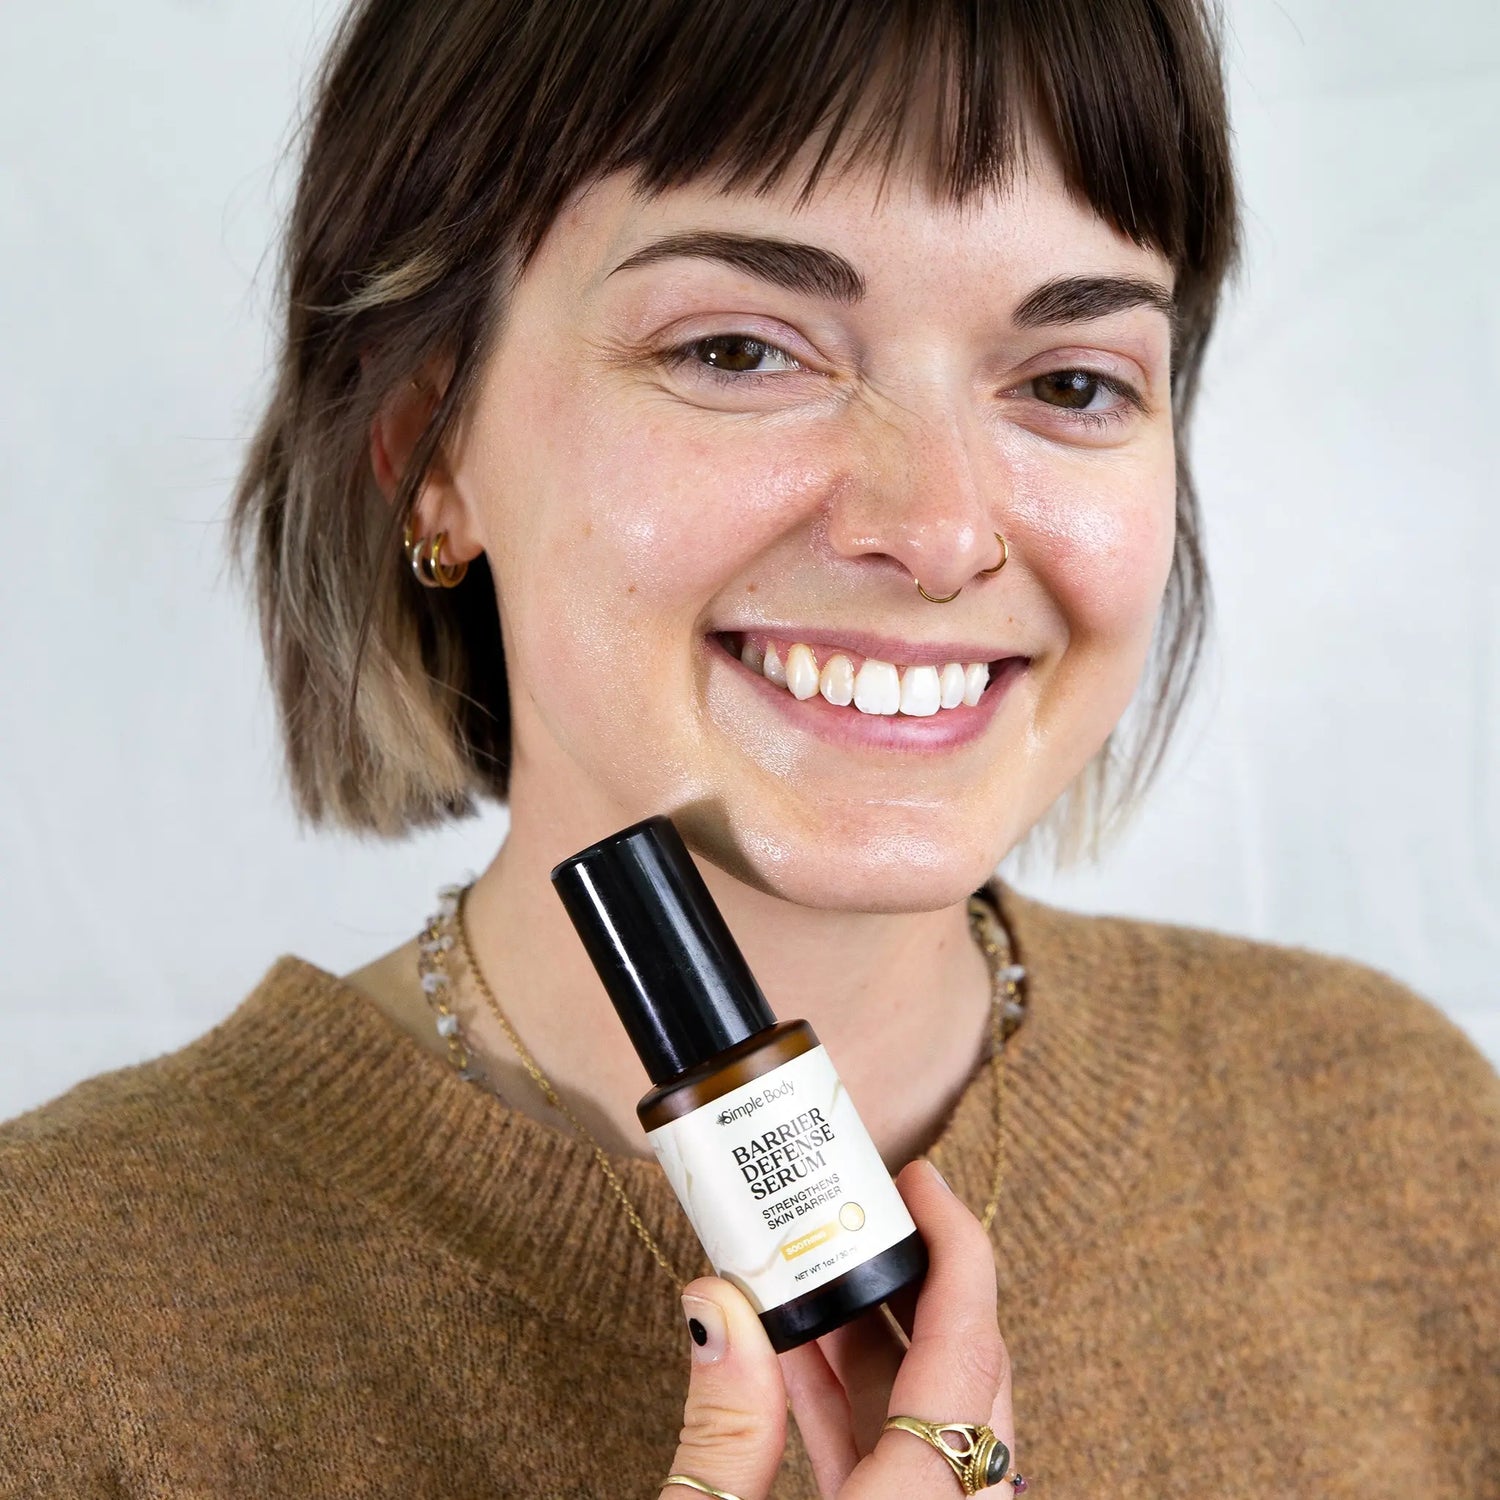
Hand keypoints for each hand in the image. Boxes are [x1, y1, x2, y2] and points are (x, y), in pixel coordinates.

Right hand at [660, 1157, 1015, 1499]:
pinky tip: (799, 1359)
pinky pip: (907, 1467)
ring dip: (876, 1346)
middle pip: (966, 1377)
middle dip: (912, 1281)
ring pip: (937, 1423)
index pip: (966, 1353)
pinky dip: (860, 1410)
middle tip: (867, 1213)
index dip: (954, 1249)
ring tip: (815, 1273)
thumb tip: (715, 1305)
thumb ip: (723, 1430)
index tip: (922, 1181)